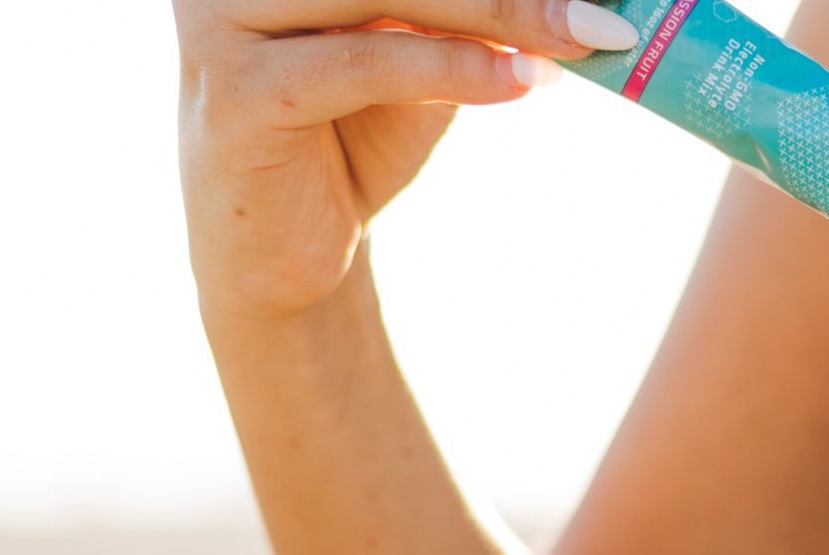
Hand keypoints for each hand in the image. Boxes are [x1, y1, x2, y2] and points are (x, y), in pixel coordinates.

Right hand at [172, 0, 637, 320]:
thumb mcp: (422, 60)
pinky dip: (452, 70)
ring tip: (582, 38)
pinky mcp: (237, 97)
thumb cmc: (352, 141)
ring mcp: (224, 26)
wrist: (285, 256)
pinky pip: (364, 66)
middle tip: (603, 9)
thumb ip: (470, 18)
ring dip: (498, 13)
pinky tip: (521, 82)